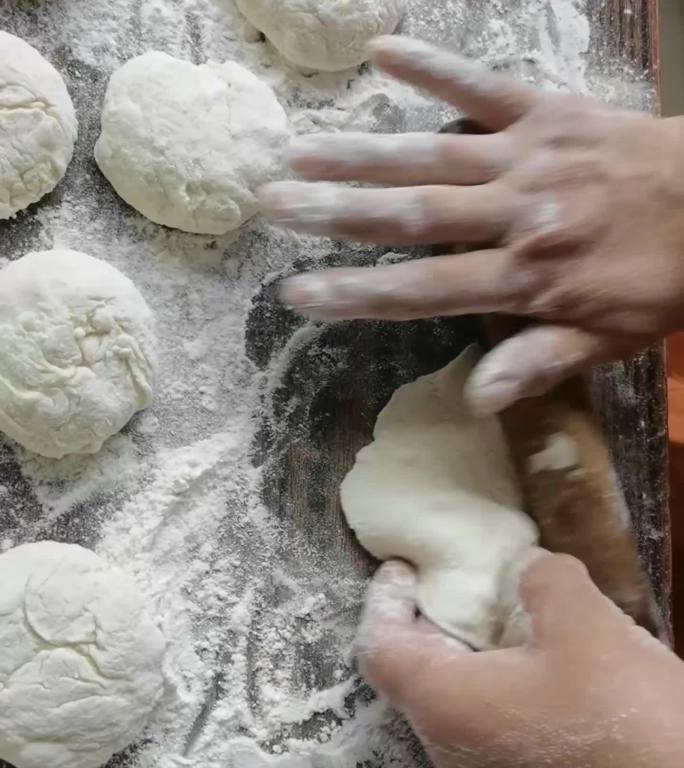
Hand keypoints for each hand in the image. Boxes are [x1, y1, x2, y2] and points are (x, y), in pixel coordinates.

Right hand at [260, 36, 683, 414]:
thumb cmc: (663, 280)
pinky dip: (434, 68)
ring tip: (298, 149)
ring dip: (360, 153)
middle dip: (335, 212)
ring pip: (429, 156)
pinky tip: (381, 52)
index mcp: (525, 277)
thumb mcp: (609, 341)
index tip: (299, 292)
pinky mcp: (547, 112)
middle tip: (273, 201)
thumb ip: (539, 362)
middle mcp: (514, 215)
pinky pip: (483, 87)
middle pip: (409, 216)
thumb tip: (477, 402)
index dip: (356, 293)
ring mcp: (527, 157)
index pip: (422, 291)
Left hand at [357, 555, 683, 767]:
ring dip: (470, 649)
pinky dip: (497, 677)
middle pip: (415, 672)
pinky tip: (538, 657)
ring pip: (455, 697)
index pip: (381, 650)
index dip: (384, 602)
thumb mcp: (585, 626)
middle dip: (430, 619)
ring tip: (502, 611)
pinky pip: (488, 717)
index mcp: (446, 704)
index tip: (402, 568)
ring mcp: (482, 767)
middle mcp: (449, 745)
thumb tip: (527, 567)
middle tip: (453, 580)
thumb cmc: (620, 717)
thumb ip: (544, 582)